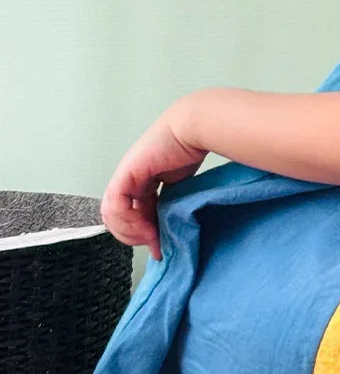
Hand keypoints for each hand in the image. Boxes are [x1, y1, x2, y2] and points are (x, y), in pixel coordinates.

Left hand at [100, 99, 208, 260]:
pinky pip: (115, 205)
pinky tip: (147, 225)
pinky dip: (128, 220)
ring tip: (152, 236)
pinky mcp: (125, 175)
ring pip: (112, 215)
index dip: (141, 233)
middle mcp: (130, 180)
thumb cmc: (192, 148)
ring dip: (131, 232)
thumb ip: (171, 205)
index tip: (160, 244)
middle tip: (154, 243)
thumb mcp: (180, 185)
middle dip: (135, 236)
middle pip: (118, 218)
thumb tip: (173, 229)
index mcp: (142, 181)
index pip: (131, 215)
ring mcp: (124, 177)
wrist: (192, 129)